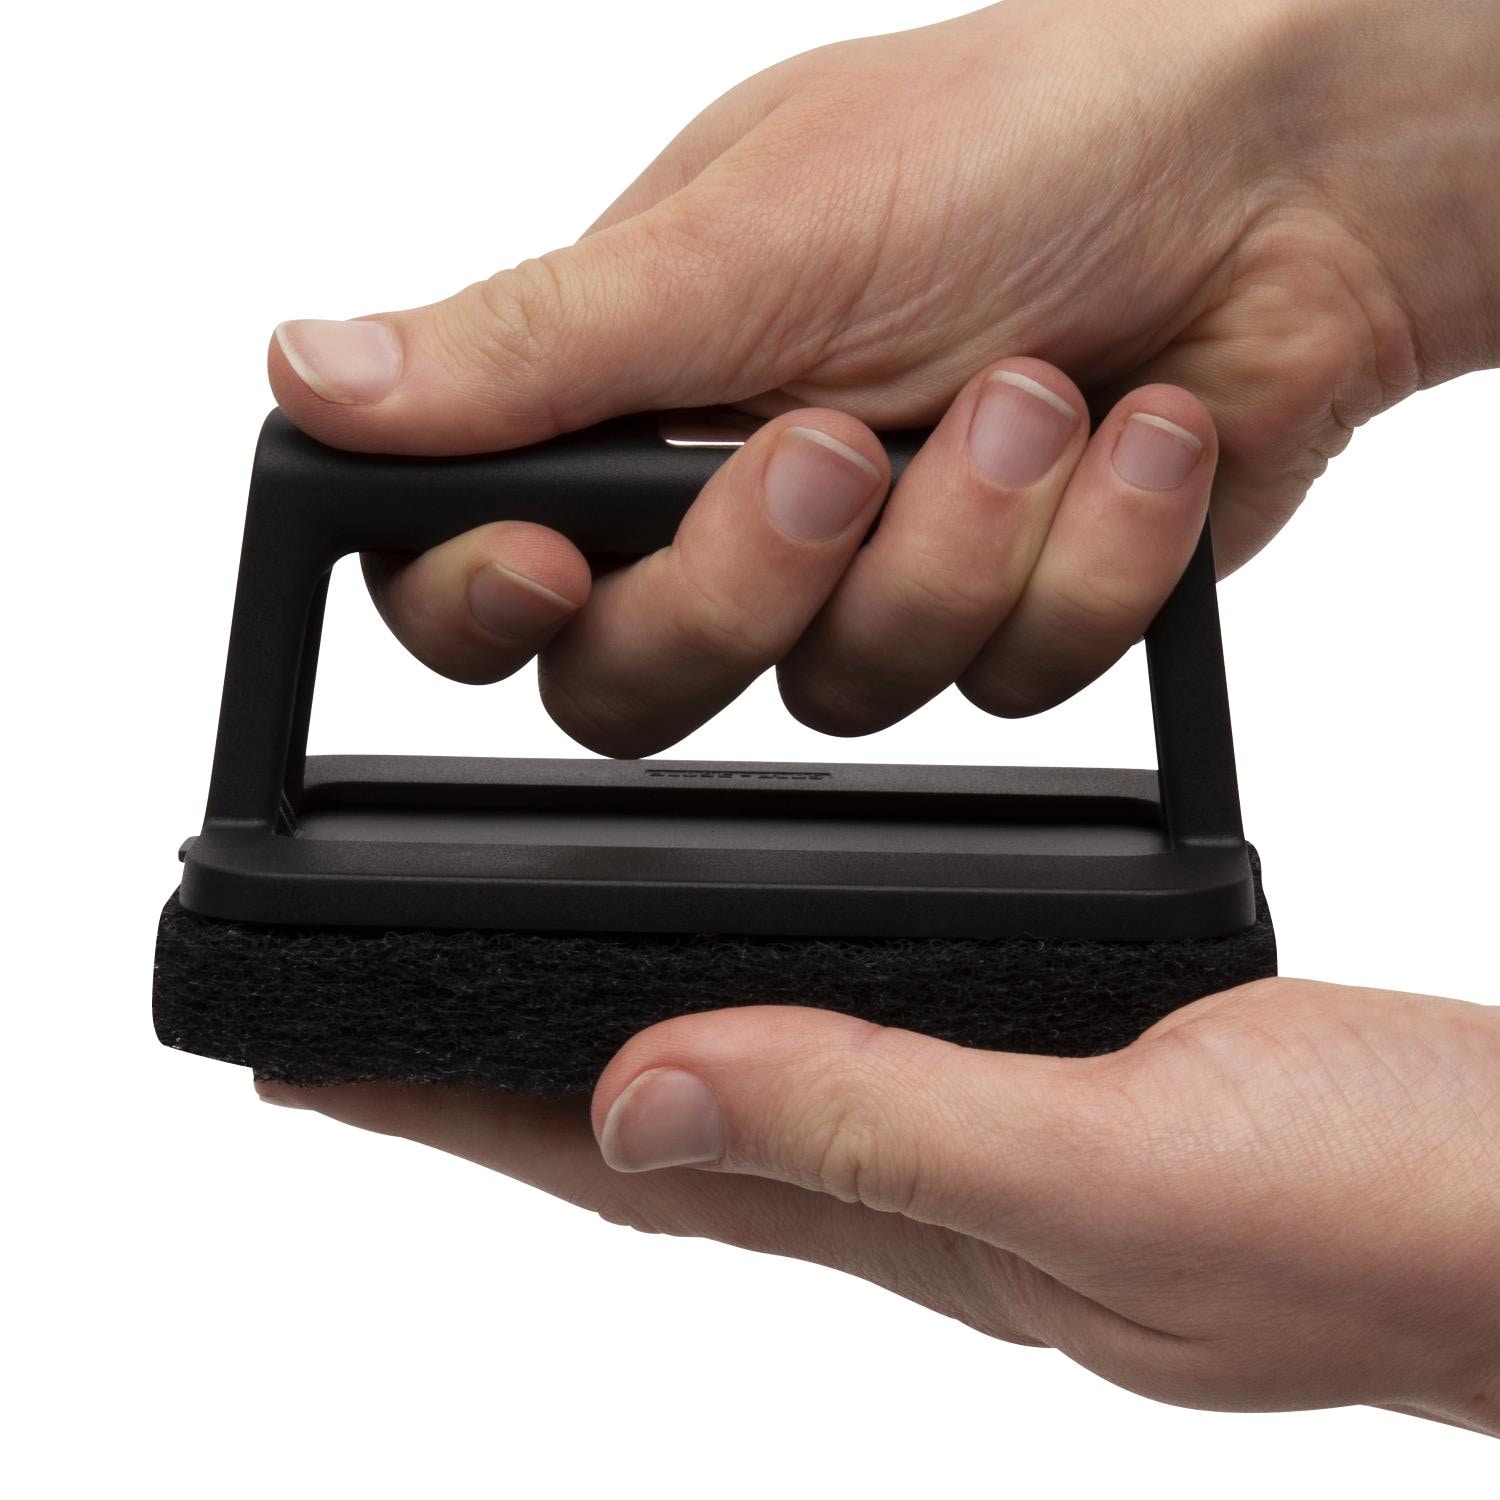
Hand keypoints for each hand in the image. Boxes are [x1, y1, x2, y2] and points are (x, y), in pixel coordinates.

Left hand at [257, 978, 1499, 1433]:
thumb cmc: (1390, 1223)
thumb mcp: (1124, 1169)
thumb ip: (890, 1128)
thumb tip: (646, 1094)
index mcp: (924, 1221)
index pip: (631, 1165)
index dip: (460, 1115)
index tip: (320, 1065)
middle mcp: (931, 1190)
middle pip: (664, 1124)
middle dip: (505, 1074)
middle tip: (376, 1013)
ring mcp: (995, 1143)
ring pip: (755, 1076)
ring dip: (631, 1024)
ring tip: (521, 979)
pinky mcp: (1065, 1085)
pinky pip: (866, 1043)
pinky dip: (777, 1001)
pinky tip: (766, 975)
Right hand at [267, 0, 1497, 752]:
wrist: (1279, 184)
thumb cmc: (1021, 147)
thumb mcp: (752, 235)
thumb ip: (536, 345)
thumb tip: (313, 374)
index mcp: (635, 401)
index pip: (476, 581)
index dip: (493, 604)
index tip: (557, 560)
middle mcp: (735, 510)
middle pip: (644, 684)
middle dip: (752, 579)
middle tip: (832, 449)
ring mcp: (872, 581)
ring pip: (840, 694)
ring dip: (950, 546)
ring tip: (1027, 396)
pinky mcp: (999, 624)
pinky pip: (1002, 682)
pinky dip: (1081, 559)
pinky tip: (1128, 438)